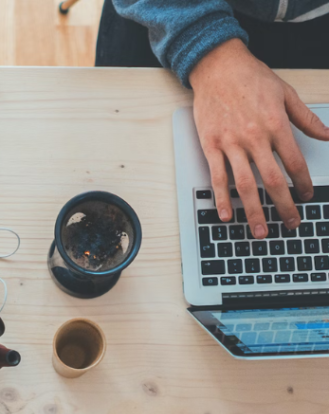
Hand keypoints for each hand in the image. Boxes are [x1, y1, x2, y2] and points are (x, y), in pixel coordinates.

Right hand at [189, 38, 328, 238]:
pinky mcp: (211, 146)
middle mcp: (254, 137)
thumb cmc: (251, 78)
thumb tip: (327, 134)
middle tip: (291, 223)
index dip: (304, 182)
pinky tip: (227, 215)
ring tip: (260, 231)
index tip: (307, 195)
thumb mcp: (286, 93)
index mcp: (276, 125)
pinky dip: (222, 198)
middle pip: (272, 180)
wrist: (218, 68)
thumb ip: (306, 118)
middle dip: (284, 205)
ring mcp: (231, 144)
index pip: (294, 162)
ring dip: (253, 211)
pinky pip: (218, 178)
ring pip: (245, 185)